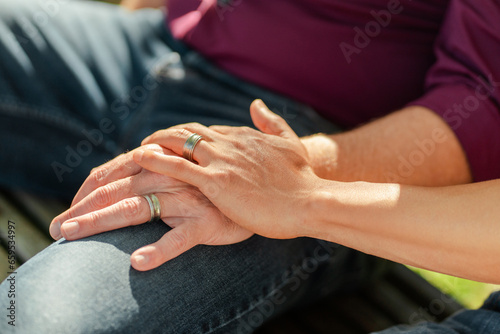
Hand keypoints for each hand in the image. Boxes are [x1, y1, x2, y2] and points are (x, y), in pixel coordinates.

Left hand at [49, 144, 252, 270]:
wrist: (272, 187)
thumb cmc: (229, 178)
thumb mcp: (198, 163)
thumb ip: (169, 159)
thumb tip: (142, 158)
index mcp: (168, 159)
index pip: (118, 168)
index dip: (91, 186)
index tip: (72, 205)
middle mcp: (173, 175)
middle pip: (118, 188)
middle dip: (84, 206)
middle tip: (58, 225)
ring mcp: (190, 199)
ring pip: (138, 208)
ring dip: (101, 221)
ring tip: (72, 235)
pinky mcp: (208, 223)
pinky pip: (180, 238)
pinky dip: (159, 250)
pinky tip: (138, 262)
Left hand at [136, 100, 321, 238]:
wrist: (310, 202)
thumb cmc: (302, 179)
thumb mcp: (291, 143)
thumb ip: (272, 122)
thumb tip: (256, 104)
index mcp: (243, 136)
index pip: (206, 130)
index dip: (186, 136)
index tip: (174, 143)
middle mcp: (229, 142)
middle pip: (187, 131)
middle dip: (165, 135)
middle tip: (148, 143)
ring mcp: (222, 160)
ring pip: (178, 142)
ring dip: (154, 143)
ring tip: (136, 151)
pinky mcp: (217, 181)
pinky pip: (177, 166)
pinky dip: (154, 160)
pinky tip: (138, 159)